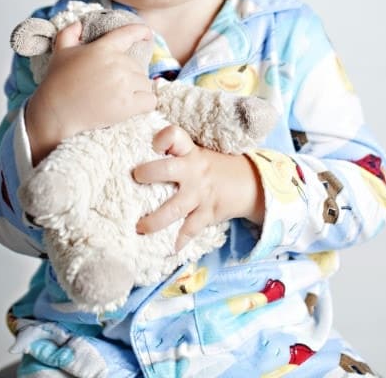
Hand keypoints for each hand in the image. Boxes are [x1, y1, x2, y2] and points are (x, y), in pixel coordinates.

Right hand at [25, 21, 156, 164]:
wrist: (55, 111)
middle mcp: (117, 63)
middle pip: (138, 67)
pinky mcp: (128, 105)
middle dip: (130, 76)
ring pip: (145, 84)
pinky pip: (150, 101)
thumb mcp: (60, 51)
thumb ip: (70, 33)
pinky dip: (145, 104)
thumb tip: (79, 24)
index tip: (147, 34)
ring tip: (120, 98)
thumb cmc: (57, 82)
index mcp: (103, 48)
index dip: (142, 32)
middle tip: (113, 87)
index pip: (130, 33)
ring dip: (137, 91)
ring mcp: (123, 84)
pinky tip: (134, 107)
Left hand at [133, 125, 264, 250]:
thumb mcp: (197, 154)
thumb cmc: (212, 168)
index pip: (174, 136)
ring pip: (175, 207)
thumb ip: (174, 154)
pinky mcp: (208, 212)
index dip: (162, 138)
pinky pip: (191, 229)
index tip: (152, 145)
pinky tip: (170, 249)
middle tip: (136, 178)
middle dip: (149, 173)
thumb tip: (136, 159)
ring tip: (139, 227)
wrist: (250, 183)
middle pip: (167, 169)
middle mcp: (194, 171)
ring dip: (155, 220)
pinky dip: (180, 240)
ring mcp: (201, 193)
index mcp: (189, 152)